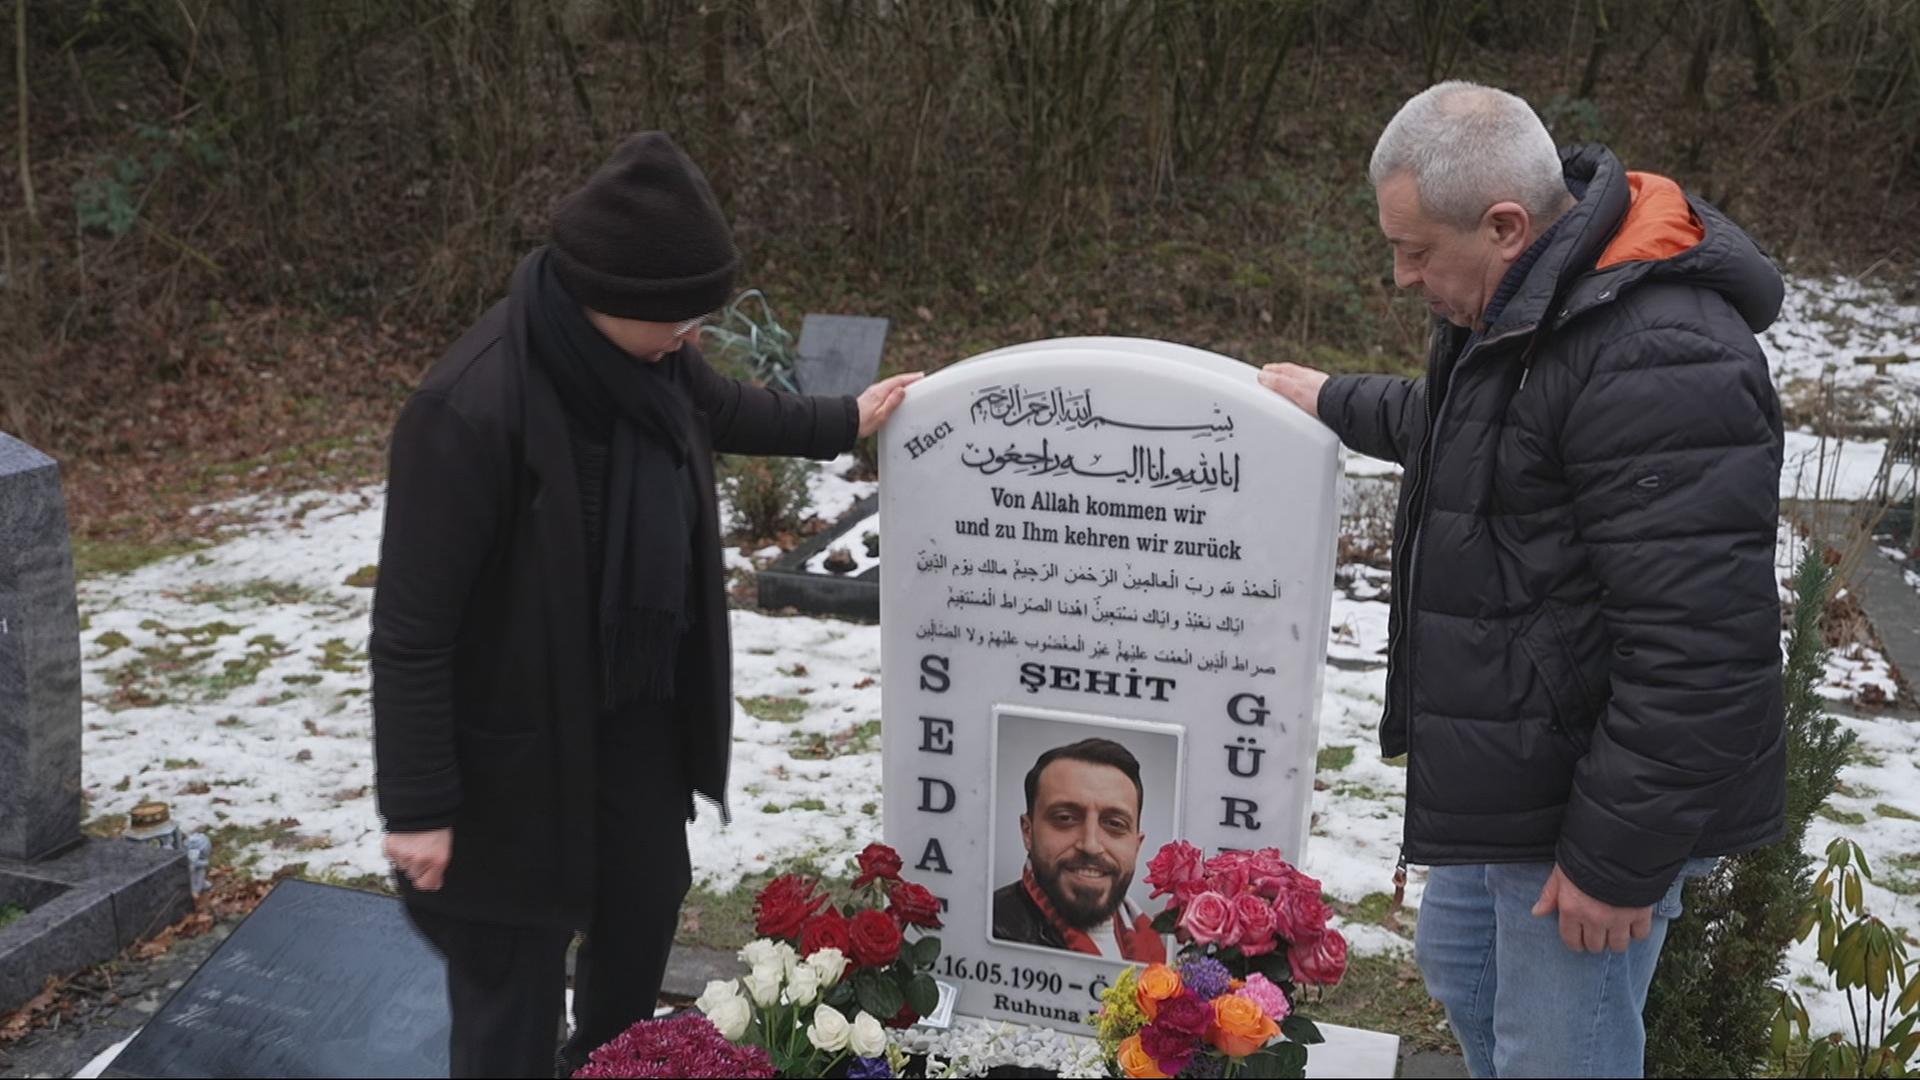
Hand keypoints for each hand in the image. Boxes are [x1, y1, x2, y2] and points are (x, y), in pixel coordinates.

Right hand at [384, 828, 452, 891]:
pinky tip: (404, 841)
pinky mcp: (391, 848)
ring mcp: (404, 855)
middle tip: (421, 850)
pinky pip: (392, 858)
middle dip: (417, 866)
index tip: (428, 875)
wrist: (422, 808)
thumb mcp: (445, 848)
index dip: (427, 880)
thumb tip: (434, 886)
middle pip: (413, 875)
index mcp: (437, 861)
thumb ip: (438, 869)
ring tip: (413, 843)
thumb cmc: (436, 827)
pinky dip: (396, 852)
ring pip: (402, 867)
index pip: (425, 885)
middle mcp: (419, 860)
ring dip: (406, 859)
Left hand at [856, 372, 924, 436]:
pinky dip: (894, 390)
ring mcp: (873, 393)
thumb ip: (892, 402)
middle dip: (907, 380)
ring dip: (901, 384)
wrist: (846, 423)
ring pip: (890, 385)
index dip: (910, 378)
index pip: (898, 381)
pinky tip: (896, 394)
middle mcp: (876, 390)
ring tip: (911, 386)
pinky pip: (886, 390)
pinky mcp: (871, 398)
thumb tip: (902, 390)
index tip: (921, 376)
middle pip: (895, 381)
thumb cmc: (862, 422)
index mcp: (880, 392)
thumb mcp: (881, 414)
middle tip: (919, 379)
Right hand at [1256, 363, 1329, 419]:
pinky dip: (1302, 393)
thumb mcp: (1294, 390)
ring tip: (1285, 389)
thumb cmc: (1320, 396)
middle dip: (1281, 375)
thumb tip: (1263, 376)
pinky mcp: (1323, 398)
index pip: (1283, 369)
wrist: (1342, 405)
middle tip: (1271, 376)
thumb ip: (1279, 383)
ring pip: (1301, 382)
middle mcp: (1310, 379)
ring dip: (1292, 383)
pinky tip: (1302, 400)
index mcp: (1301, 374)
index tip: (1264, 371)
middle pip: (1292, 374)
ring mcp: (1318, 387)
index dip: (1273, 370)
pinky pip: (1309, 393)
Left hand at [1531, 864, 1652, 952]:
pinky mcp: (1640, 913)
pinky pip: (1640, 935)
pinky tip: (1632, 922)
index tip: (1579, 940)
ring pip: (1618, 945)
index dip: (1575, 942)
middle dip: (1595, 941)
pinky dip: (1637, 931)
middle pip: (1595, 946)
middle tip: (1597, 932)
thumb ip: (1549, 895)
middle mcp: (1594, 918)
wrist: (1617, 845)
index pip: (1571, 940)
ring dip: (1615, 940)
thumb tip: (1538, 912)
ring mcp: (1618, 918)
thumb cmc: (1585, 856)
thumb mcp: (1560, 873)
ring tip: (1614, 930)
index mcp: (1572, 910)